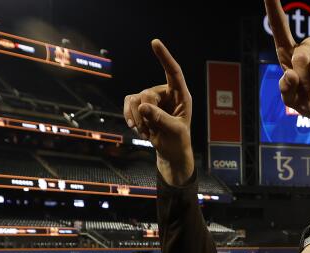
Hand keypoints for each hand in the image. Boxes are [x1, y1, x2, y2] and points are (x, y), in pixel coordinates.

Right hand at [122, 39, 193, 185]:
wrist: (171, 152)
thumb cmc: (178, 141)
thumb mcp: (174, 131)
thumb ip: (160, 119)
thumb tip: (142, 106)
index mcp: (181, 95)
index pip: (174, 72)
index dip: (165, 57)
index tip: (155, 43)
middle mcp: (166, 93)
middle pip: (147, 94)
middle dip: (146, 115)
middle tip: (153, 130)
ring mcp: (152, 98)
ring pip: (135, 99)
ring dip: (137, 119)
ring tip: (147, 132)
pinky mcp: (140, 104)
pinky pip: (128, 103)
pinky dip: (129, 116)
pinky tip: (135, 128)